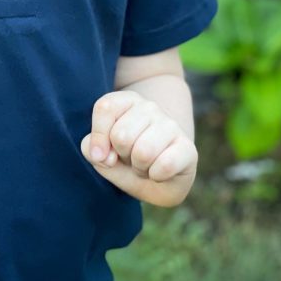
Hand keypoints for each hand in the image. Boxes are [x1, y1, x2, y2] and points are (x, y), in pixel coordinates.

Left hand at [80, 89, 196, 206]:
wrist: (161, 179)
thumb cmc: (128, 161)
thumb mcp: (103, 156)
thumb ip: (92, 149)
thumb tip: (100, 154)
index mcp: (127, 101)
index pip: (105, 107)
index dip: (98, 137)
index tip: (102, 155)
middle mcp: (150, 107)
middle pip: (121, 135)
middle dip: (122, 156)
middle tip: (131, 158)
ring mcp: (171, 125)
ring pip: (143, 152)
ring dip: (139, 168)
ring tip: (144, 165)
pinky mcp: (188, 148)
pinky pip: (164, 165)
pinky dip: (156, 176)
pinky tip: (159, 172)